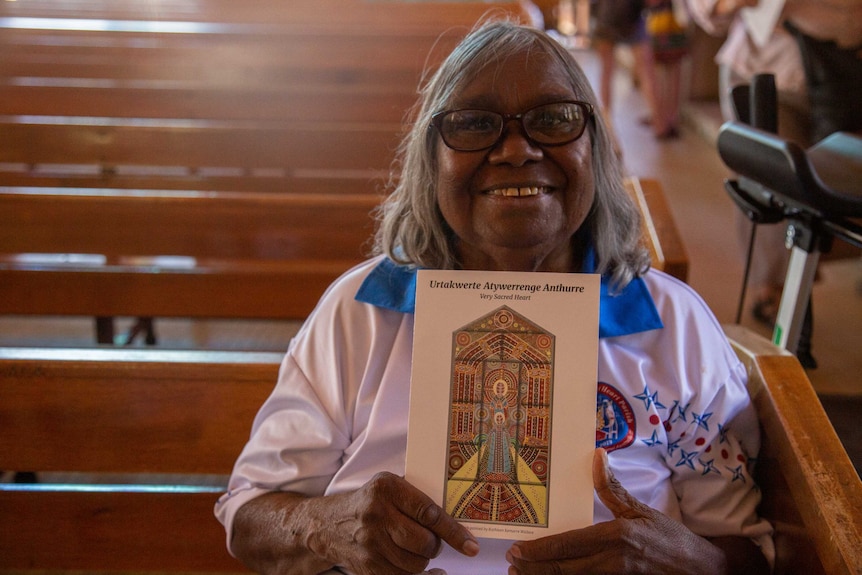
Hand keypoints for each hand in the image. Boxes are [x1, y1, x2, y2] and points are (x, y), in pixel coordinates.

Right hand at [305, 472, 478, 574]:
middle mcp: (377, 515)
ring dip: (424, 561)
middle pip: (425, 542)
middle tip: (432, 542)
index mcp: (386, 489)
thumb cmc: (367, 503)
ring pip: (416, 564)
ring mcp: (370, 544)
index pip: (429, 512)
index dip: (454, 532)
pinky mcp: (367, 567)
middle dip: (435, 546)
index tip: (471, 545)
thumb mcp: (388, 487)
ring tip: (417, 550)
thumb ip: (416, 496)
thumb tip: (456, 516)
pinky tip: (426, 572)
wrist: (326, 525)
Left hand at [505, 449, 726, 573]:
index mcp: (615, 537)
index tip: (517, 549)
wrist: (704, 572)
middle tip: (512, 566)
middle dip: (533, 568)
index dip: (538, 550)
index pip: (567, 545)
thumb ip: (612, 489)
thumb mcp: (642, 511)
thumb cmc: (671, 541)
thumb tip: (597, 456)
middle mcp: (612, 563)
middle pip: (562, 569)